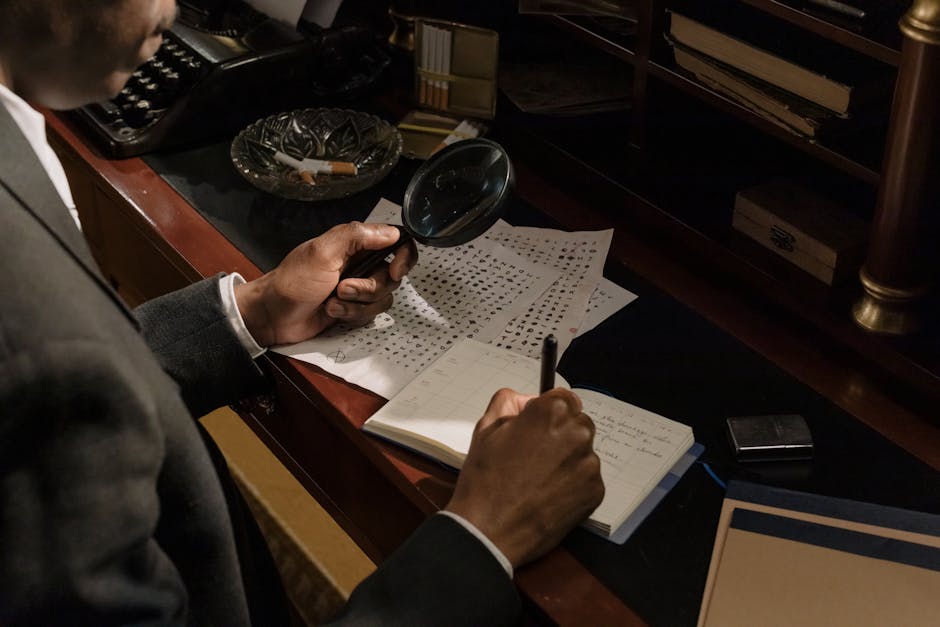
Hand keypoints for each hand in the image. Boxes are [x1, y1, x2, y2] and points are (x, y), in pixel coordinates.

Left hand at [234, 222, 417, 346]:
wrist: (274, 314)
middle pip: (392, 276)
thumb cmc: (294, 280)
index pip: (397, 241)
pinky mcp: (355, 308)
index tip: (394, 271)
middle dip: (370, 288)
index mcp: (356, 243)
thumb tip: (392, 232)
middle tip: (343, 288)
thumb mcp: (323, 251)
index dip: (404, 256)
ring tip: (333, 302)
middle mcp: (361, 263)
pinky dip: (352, 314)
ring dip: (358, 304)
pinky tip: (331, 311)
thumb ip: (357, 236)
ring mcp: (359, 287)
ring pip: (383, 298)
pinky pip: (371, 314)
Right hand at [445, 388, 604, 567]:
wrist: (490, 531)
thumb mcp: (485, 429)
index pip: (564, 398)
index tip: (539, 425)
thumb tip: (526, 400)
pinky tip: (547, 495)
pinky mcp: (595, 491)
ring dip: (567, 459)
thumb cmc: (484, 481)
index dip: (549, 412)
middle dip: (560, 434)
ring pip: (582, 452)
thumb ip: (508, 402)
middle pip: (577, 423)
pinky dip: (572, 484)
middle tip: (534, 455)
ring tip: (537, 479)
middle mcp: (577, 433)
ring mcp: (589, 464)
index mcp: (551, 412)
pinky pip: (586, 478)